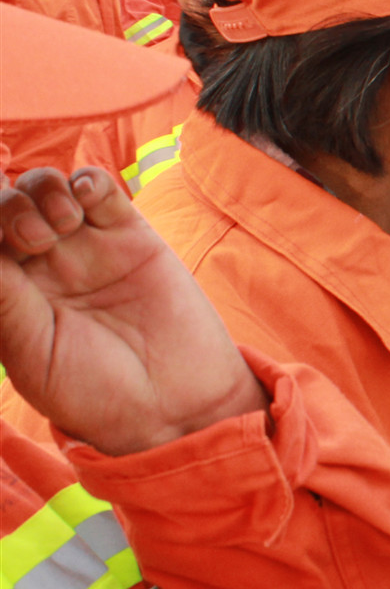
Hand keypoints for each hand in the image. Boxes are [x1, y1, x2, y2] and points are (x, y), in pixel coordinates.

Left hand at [0, 166, 267, 455]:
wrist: (174, 406)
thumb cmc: (97, 393)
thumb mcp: (33, 352)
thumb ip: (4, 299)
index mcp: (9, 297)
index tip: (3, 241)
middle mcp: (40, 268)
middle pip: (7, 206)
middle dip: (9, 207)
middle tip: (32, 240)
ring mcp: (86, 249)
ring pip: (47, 190)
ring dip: (43, 191)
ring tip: (63, 226)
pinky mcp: (132, 237)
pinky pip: (99, 191)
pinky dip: (87, 181)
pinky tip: (87, 200)